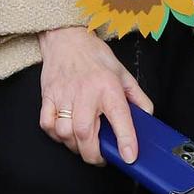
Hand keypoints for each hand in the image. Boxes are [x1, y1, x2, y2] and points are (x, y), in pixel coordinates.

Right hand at [36, 26, 152, 165]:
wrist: (66, 37)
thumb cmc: (94, 56)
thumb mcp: (123, 74)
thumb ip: (138, 98)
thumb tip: (147, 118)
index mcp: (108, 87)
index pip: (119, 117)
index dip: (126, 140)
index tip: (129, 156)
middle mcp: (85, 92)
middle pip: (84, 133)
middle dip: (93, 154)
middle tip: (100, 156)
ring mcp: (63, 94)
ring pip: (64, 132)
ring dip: (74, 145)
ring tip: (83, 145)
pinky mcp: (48, 95)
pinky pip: (46, 124)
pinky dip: (55, 135)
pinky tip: (65, 133)